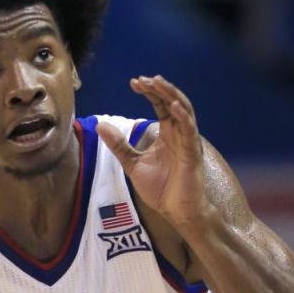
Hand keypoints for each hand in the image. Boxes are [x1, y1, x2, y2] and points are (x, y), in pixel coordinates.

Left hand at [97, 76, 210, 229]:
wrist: (177, 212)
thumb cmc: (162, 190)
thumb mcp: (133, 164)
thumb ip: (119, 145)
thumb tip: (101, 125)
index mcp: (167, 134)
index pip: (160, 105)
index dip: (149, 92)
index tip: (134, 82)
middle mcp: (179, 134)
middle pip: (172, 102)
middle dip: (159, 89)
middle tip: (142, 79)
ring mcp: (188, 142)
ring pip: (184, 111)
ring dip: (171, 95)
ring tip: (158, 82)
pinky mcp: (193, 153)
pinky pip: (190, 131)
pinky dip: (183, 117)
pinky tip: (173, 106)